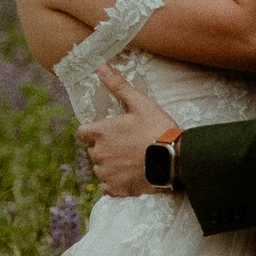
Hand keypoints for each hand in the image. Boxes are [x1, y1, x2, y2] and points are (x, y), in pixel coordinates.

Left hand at [82, 62, 179, 197]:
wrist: (174, 159)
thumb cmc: (157, 129)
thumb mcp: (140, 104)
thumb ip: (118, 86)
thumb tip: (101, 67)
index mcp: (101, 133)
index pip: (81, 133)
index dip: (92, 133)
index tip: (106, 133)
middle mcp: (99, 154)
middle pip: (93, 152)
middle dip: (105, 149)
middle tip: (126, 146)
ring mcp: (106, 173)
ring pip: (100, 169)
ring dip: (110, 166)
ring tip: (130, 162)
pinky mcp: (115, 189)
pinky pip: (107, 187)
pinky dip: (115, 183)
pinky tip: (129, 176)